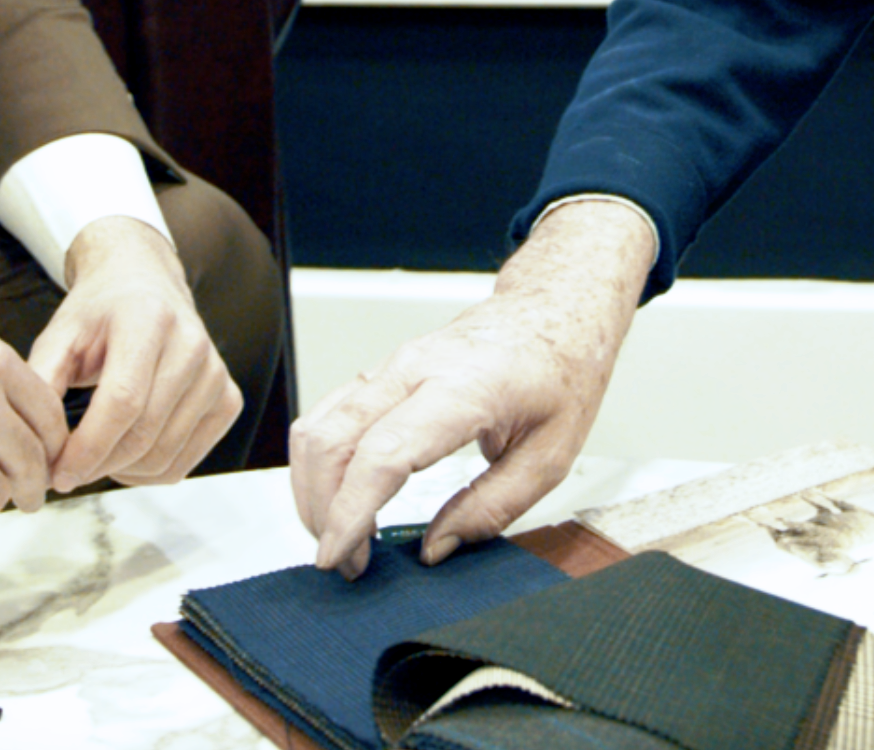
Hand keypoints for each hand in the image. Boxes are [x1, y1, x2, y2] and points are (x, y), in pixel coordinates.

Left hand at [30, 217, 244, 488]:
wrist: (143, 282)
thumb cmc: (99, 312)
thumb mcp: (60, 335)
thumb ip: (42, 383)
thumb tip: (37, 445)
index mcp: (148, 319)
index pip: (124, 401)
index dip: (88, 447)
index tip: (58, 473)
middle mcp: (191, 344)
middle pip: (145, 434)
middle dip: (98, 466)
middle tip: (66, 472)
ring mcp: (215, 373)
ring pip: (165, 455)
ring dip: (121, 472)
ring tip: (93, 458)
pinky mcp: (227, 398)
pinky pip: (186, 461)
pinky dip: (150, 472)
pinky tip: (126, 455)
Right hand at [289, 198, 653, 575]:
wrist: (553, 310)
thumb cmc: (559, 372)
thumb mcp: (550, 456)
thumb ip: (491, 508)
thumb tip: (434, 549)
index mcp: (463, 389)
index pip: (382, 454)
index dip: (349, 511)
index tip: (339, 557)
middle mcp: (415, 369)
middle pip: (331, 441)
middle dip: (321, 511)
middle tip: (348, 563)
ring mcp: (391, 366)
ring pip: (317, 426)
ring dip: (314, 490)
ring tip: (344, 537)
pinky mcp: (381, 372)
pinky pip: (328, 416)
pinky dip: (321, 464)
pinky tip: (342, 498)